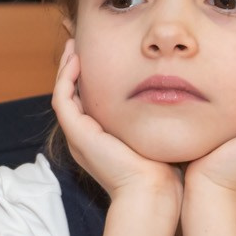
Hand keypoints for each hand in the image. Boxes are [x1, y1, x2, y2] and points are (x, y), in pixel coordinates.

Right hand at [51, 42, 180, 209]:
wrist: (152, 192)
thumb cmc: (162, 170)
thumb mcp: (155, 134)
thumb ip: (155, 116)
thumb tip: (173, 95)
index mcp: (100, 137)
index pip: (87, 100)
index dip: (88, 76)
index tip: (99, 54)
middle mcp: (85, 136)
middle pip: (71, 94)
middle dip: (74, 68)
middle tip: (79, 43)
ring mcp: (78, 135)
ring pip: (62, 93)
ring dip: (66, 68)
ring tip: (74, 46)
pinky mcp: (77, 133)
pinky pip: (62, 98)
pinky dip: (66, 78)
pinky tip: (78, 60)